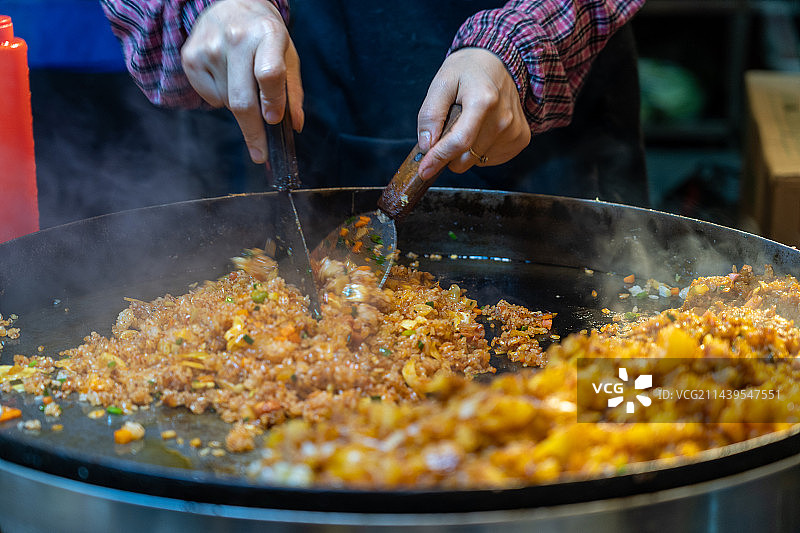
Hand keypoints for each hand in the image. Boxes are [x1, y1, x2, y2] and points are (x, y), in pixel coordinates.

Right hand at [181, 0, 302, 162]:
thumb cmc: (265, 35)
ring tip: (244, 83)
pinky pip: (210, 99)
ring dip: (240, 108)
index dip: (273, 103)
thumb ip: (293, 92)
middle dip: (253, 132)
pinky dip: (221, 99)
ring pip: (227, 102)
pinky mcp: (190, 58)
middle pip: (243, 99)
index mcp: (267, 33)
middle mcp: (236, 38)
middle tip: (259, 153)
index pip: (269, 75)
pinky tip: (226, 78)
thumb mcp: (288, 55)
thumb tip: (295, 126)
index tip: (274, 123)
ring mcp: (209, 48)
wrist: (231, 3)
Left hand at [416, 48, 529, 178]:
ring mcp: (514, 131)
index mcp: (484, 101)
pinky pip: (489, 159)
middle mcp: (504, 119)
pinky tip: (481, 129)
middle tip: (447, 128)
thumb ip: (430, 113)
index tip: (424, 170)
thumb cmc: (469, 71)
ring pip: (476, 161)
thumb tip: (426, 144)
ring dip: (464, 150)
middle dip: (448, 153)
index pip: (459, 142)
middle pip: (466, 158)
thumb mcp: (442, 82)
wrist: (500, 62)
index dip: (438, 158)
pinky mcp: (520, 139)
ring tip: (468, 123)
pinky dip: (479, 150)